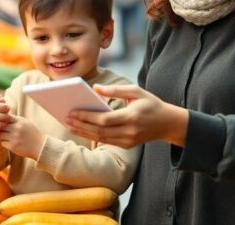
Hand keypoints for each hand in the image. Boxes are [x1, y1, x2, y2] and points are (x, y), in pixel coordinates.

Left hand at [0, 115, 44, 159]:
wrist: (40, 146)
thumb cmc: (31, 133)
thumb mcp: (26, 122)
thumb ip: (16, 119)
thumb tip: (4, 115)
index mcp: (20, 122)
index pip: (5, 117)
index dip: (2, 120)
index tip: (4, 123)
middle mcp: (17, 129)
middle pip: (1, 126)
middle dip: (1, 128)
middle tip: (5, 131)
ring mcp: (14, 138)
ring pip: (0, 135)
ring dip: (2, 136)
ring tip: (8, 137)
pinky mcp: (13, 146)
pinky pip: (2, 143)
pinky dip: (5, 143)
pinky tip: (11, 143)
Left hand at [65, 84, 188, 148]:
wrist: (168, 123)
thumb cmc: (151, 103)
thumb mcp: (136, 91)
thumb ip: (115, 90)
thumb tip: (95, 89)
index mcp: (132, 116)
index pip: (105, 120)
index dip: (87, 117)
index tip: (72, 112)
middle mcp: (130, 131)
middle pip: (100, 131)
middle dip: (81, 125)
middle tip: (66, 118)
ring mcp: (129, 140)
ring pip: (101, 138)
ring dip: (83, 132)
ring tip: (69, 124)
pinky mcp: (127, 145)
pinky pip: (106, 141)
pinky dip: (92, 136)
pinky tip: (82, 129)